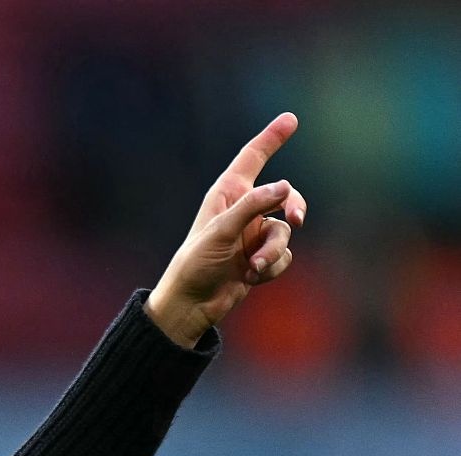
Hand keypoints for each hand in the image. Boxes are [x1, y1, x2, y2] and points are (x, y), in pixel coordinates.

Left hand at [146, 113, 306, 348]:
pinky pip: (283, 256)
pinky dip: (271, 267)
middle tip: (296, 219)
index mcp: (227, 195)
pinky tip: (251, 277)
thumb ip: (252, 206)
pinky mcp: (261, 257)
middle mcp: (243, 211)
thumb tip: (285, 187)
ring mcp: (254, 234)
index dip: (271, 138)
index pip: (252, 158)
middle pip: (286, 196)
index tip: (291, 118)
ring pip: (285, 232)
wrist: (192, 304)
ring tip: (253, 266)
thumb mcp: (221, 231)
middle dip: (295, 207)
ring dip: (273, 251)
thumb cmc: (195, 264)